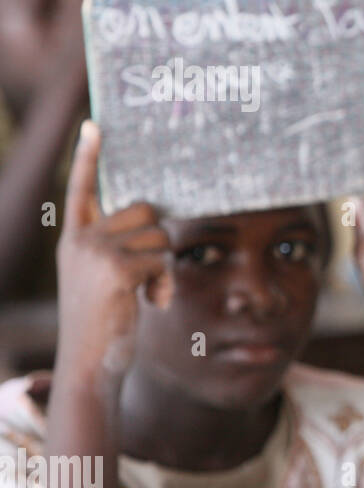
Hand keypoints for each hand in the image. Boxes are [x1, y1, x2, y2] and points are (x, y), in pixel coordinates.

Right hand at [54, 121, 171, 379]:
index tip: (94, 125)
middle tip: (151, 273)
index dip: (88, 157)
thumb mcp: (102, 278)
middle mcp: (80, 240)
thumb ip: (117, 249)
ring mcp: (96, 252)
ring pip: (159, 236)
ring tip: (149, 293)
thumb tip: (154, 222)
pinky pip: (163, 260)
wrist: (90, 362)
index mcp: (74, 239)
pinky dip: (165, 283)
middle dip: (158, 240)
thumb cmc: (105, 323)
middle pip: (144, 211)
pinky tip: (152, 303)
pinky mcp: (117, 269)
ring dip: (165, 266)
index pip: (82, 190)